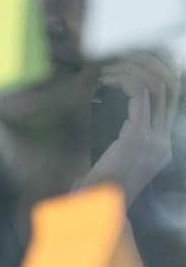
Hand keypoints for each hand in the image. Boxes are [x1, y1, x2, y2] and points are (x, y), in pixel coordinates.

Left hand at [82, 50, 181, 203]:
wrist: (97, 210)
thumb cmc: (98, 188)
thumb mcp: (116, 160)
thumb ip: (122, 140)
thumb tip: (113, 117)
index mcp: (161, 146)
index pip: (170, 99)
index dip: (152, 75)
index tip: (125, 68)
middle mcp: (163, 141)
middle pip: (170, 87)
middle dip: (149, 65)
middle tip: (123, 56)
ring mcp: (154, 139)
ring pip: (158, 86)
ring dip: (134, 69)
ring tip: (110, 68)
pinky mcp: (138, 137)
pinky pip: (140, 96)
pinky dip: (125, 80)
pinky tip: (106, 79)